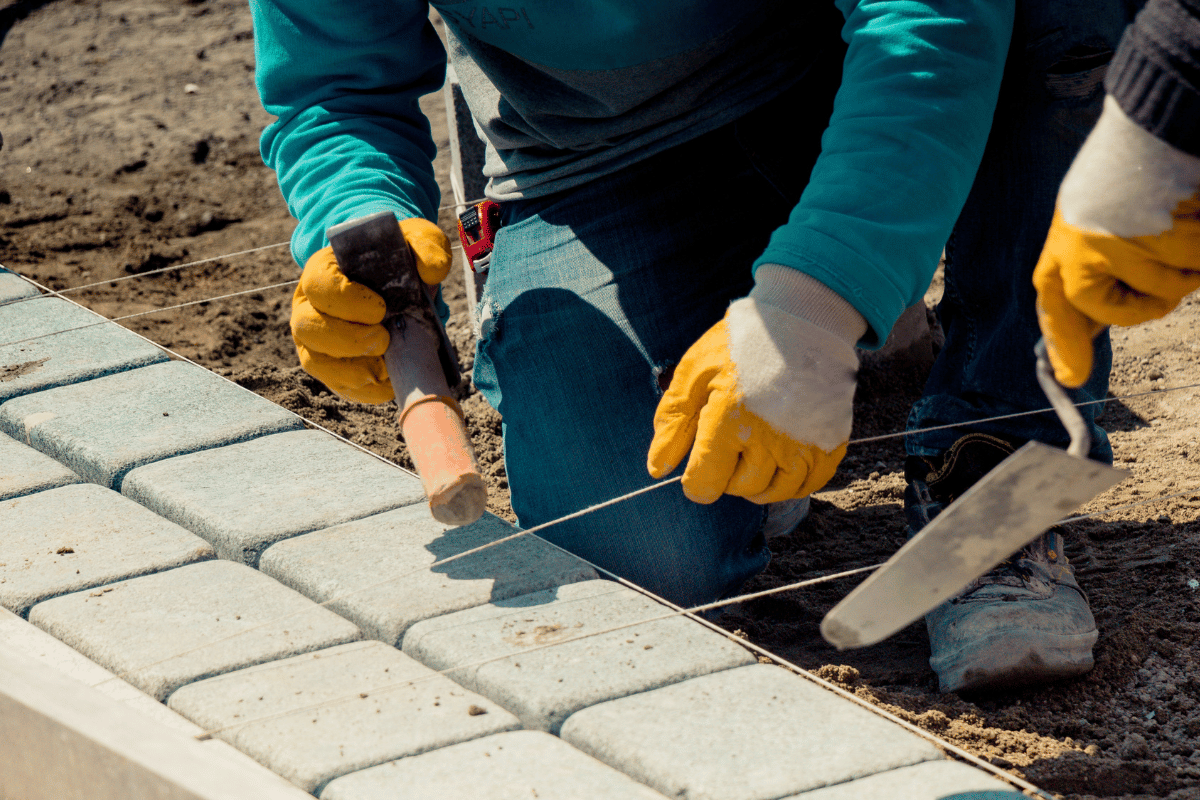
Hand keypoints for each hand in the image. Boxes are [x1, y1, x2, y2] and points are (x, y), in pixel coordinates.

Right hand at [290, 216, 450, 402]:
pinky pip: (337, 386)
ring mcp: (315, 339)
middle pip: (307, 328)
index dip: (345, 300)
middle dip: (346, 339)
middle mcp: (310, 306)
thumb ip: (426, 247)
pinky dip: (363, 390)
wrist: (396, 279)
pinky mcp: (331, 366)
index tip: (381, 309)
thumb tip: (432, 270)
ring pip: (315, 362)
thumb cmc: (398, 259)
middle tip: (383, 340)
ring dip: (351, 371)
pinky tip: (388, 383)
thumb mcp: (415, 242)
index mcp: (323, 271)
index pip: (318, 285)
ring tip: (386, 367)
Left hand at [647, 267, 862, 503]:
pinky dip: (791, 481)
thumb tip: (657, 469)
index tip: (698, 460)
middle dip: (725, 473)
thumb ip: (673, 423)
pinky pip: (808, 485)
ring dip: (756, 481)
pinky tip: (780, 458)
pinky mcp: (830, 442)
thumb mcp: (693, 372)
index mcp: (728, 421)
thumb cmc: (740, 343)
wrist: (803, 318)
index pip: (703, 485)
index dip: (694, 478)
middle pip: (737, 489)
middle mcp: (768, 439)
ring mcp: (803, 444)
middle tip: (728, 442)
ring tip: (751, 451)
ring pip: (773, 492)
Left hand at [1033, 98, 1199, 387]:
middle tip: (1171, 265)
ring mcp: (1114, 246)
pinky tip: (1193, 206)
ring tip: (1181, 215)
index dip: (1064, 342)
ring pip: (1170, 288)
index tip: (1068, 377)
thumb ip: (1090, 268)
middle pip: (1119, 312)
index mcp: (1063, 243)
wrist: (1157, 115)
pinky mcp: (1152, 238)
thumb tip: (1088, 327)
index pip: (1056, 305)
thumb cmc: (1131, 166)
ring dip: (1189, 260)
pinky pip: (1195, 264)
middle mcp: (1079, 249)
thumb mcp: (1093, 216)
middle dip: (1152, 301)